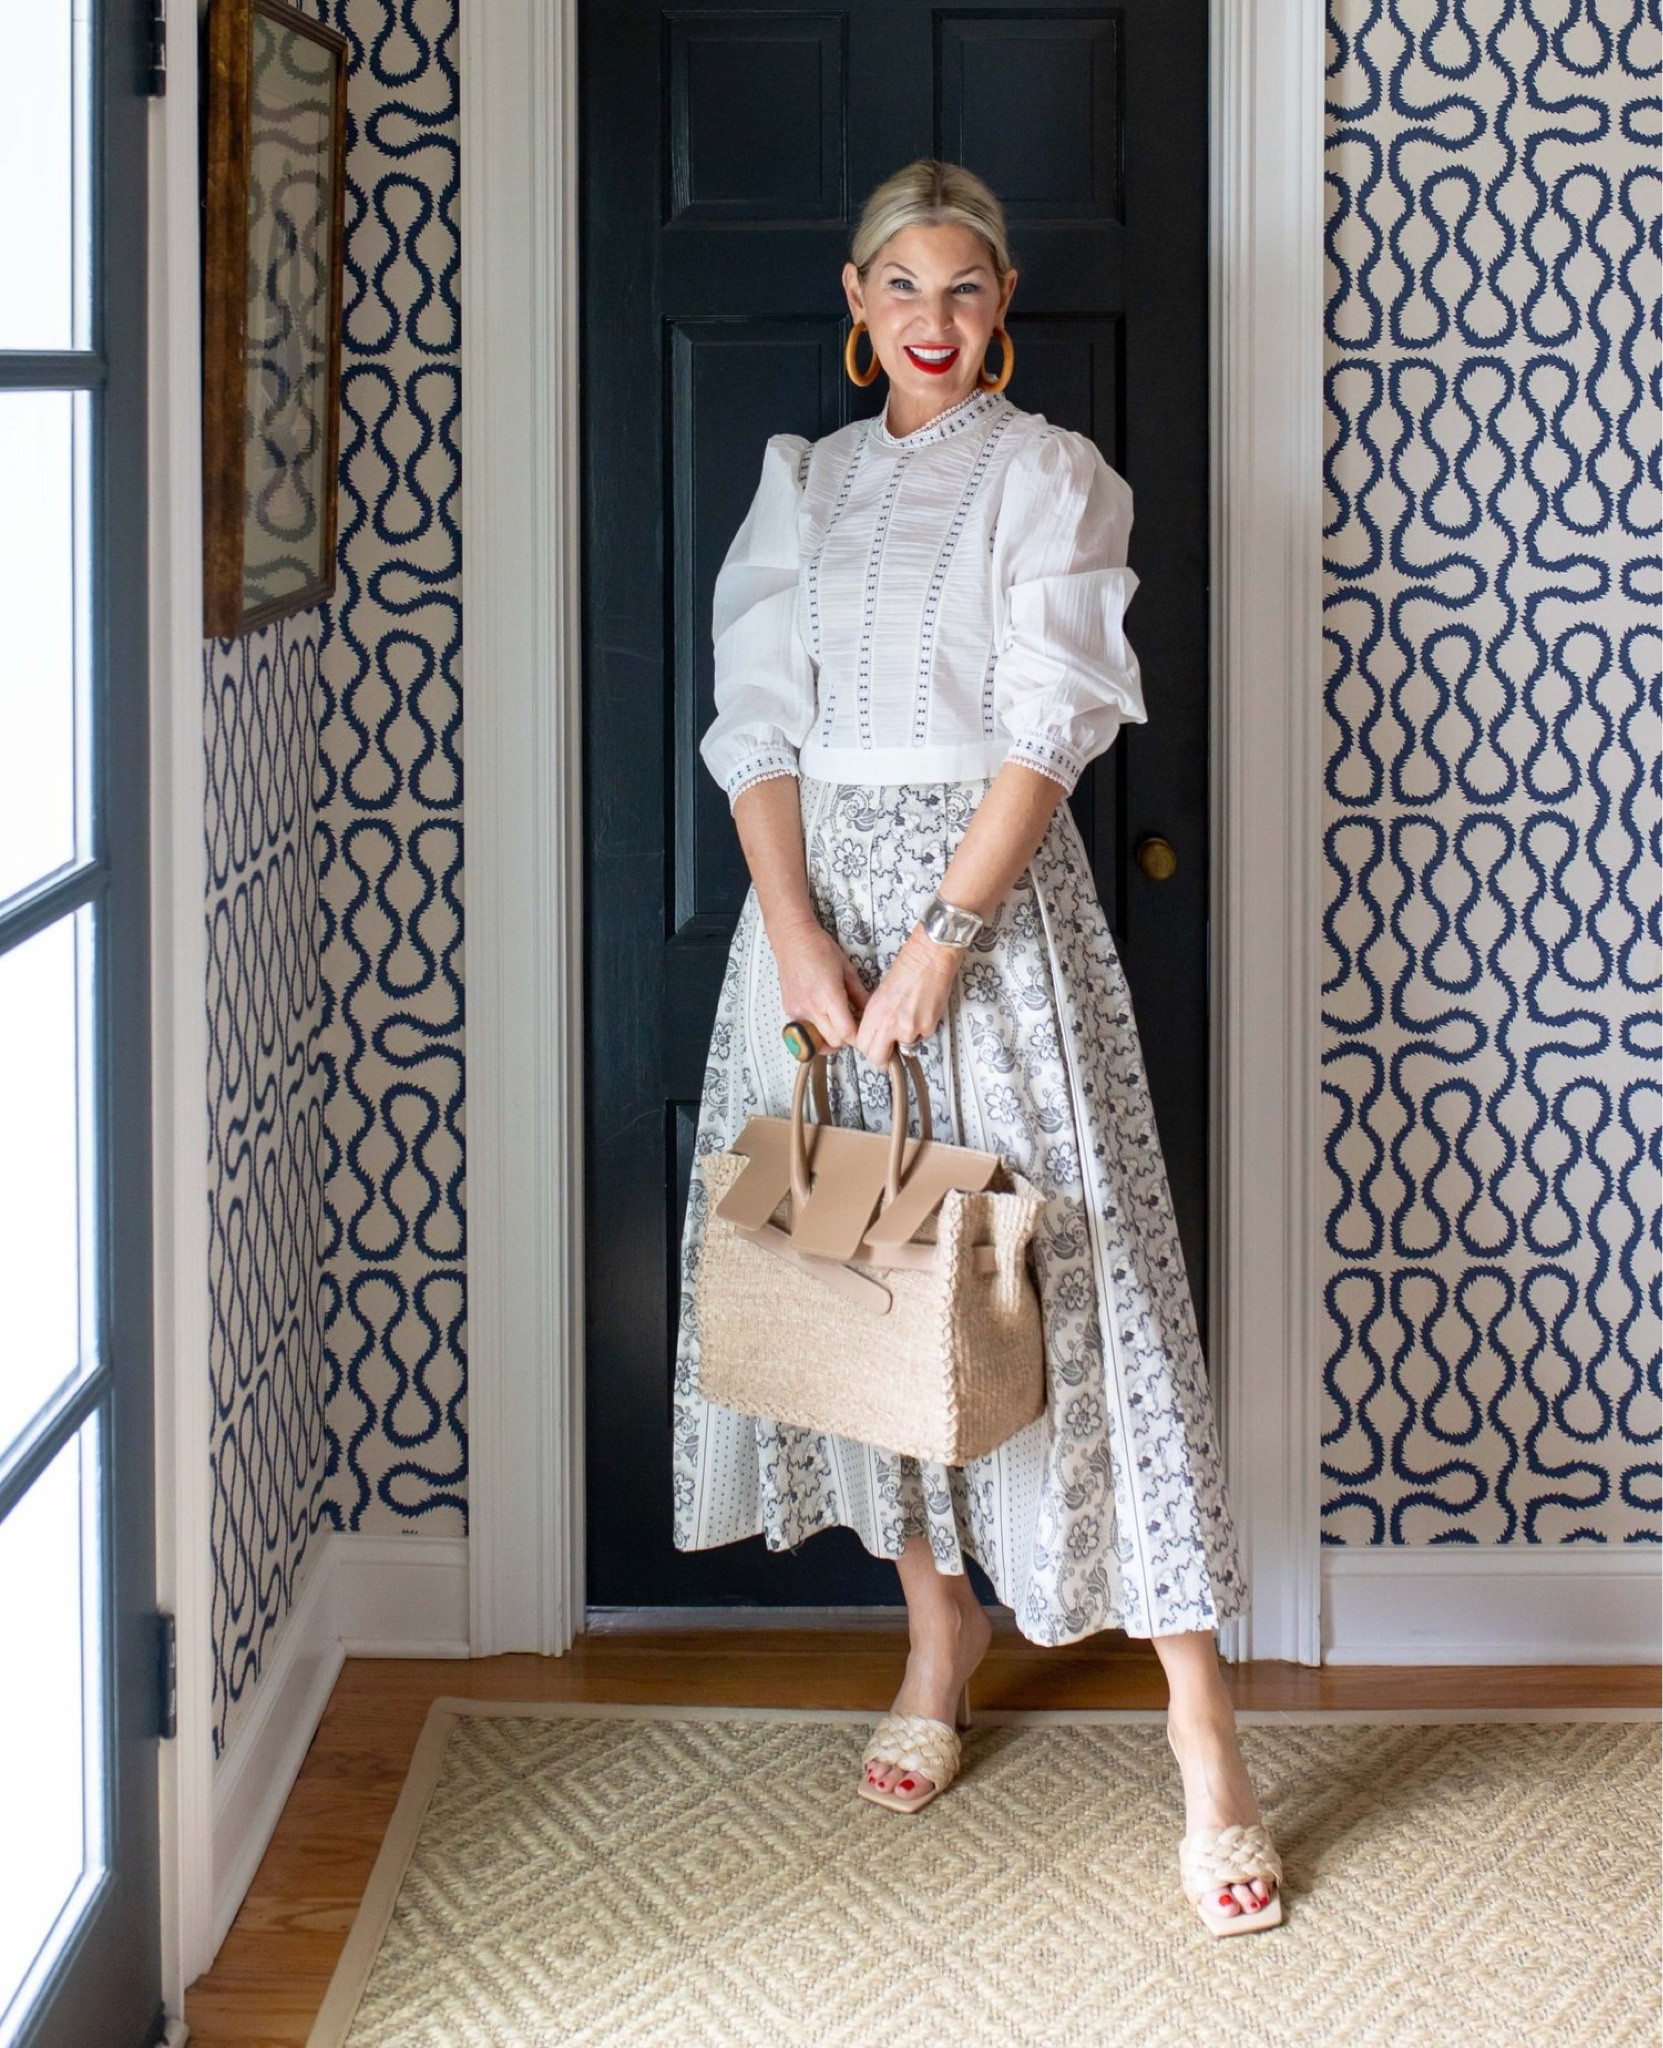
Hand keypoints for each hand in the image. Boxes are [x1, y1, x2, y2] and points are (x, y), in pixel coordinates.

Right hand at [770, 913, 866, 1048]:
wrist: (793, 939)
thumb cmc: (821, 949)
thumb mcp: (847, 970)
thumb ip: (859, 994)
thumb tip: (868, 1012)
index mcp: (829, 997)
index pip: (846, 1033)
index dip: (858, 1037)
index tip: (863, 1031)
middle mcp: (811, 1008)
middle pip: (833, 1041)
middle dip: (845, 1038)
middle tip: (851, 1026)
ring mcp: (797, 1011)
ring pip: (817, 1040)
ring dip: (828, 1038)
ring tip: (835, 1025)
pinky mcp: (788, 1011)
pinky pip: (804, 1030)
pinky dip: (815, 1029)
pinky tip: (820, 1015)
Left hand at [854, 926, 960, 1066]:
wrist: (930, 958)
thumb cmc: (907, 969)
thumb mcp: (881, 994)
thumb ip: (877, 1017)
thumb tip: (877, 1034)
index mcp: (874, 1013)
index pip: (863, 1047)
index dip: (869, 1047)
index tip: (874, 1045)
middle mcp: (889, 1024)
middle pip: (879, 1059)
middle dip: (883, 1057)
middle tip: (889, 1048)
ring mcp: (909, 1028)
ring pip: (904, 1048)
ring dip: (907, 1038)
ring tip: (911, 1015)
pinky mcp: (928, 1028)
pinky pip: (922, 1037)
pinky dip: (922, 1029)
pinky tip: (923, 1010)